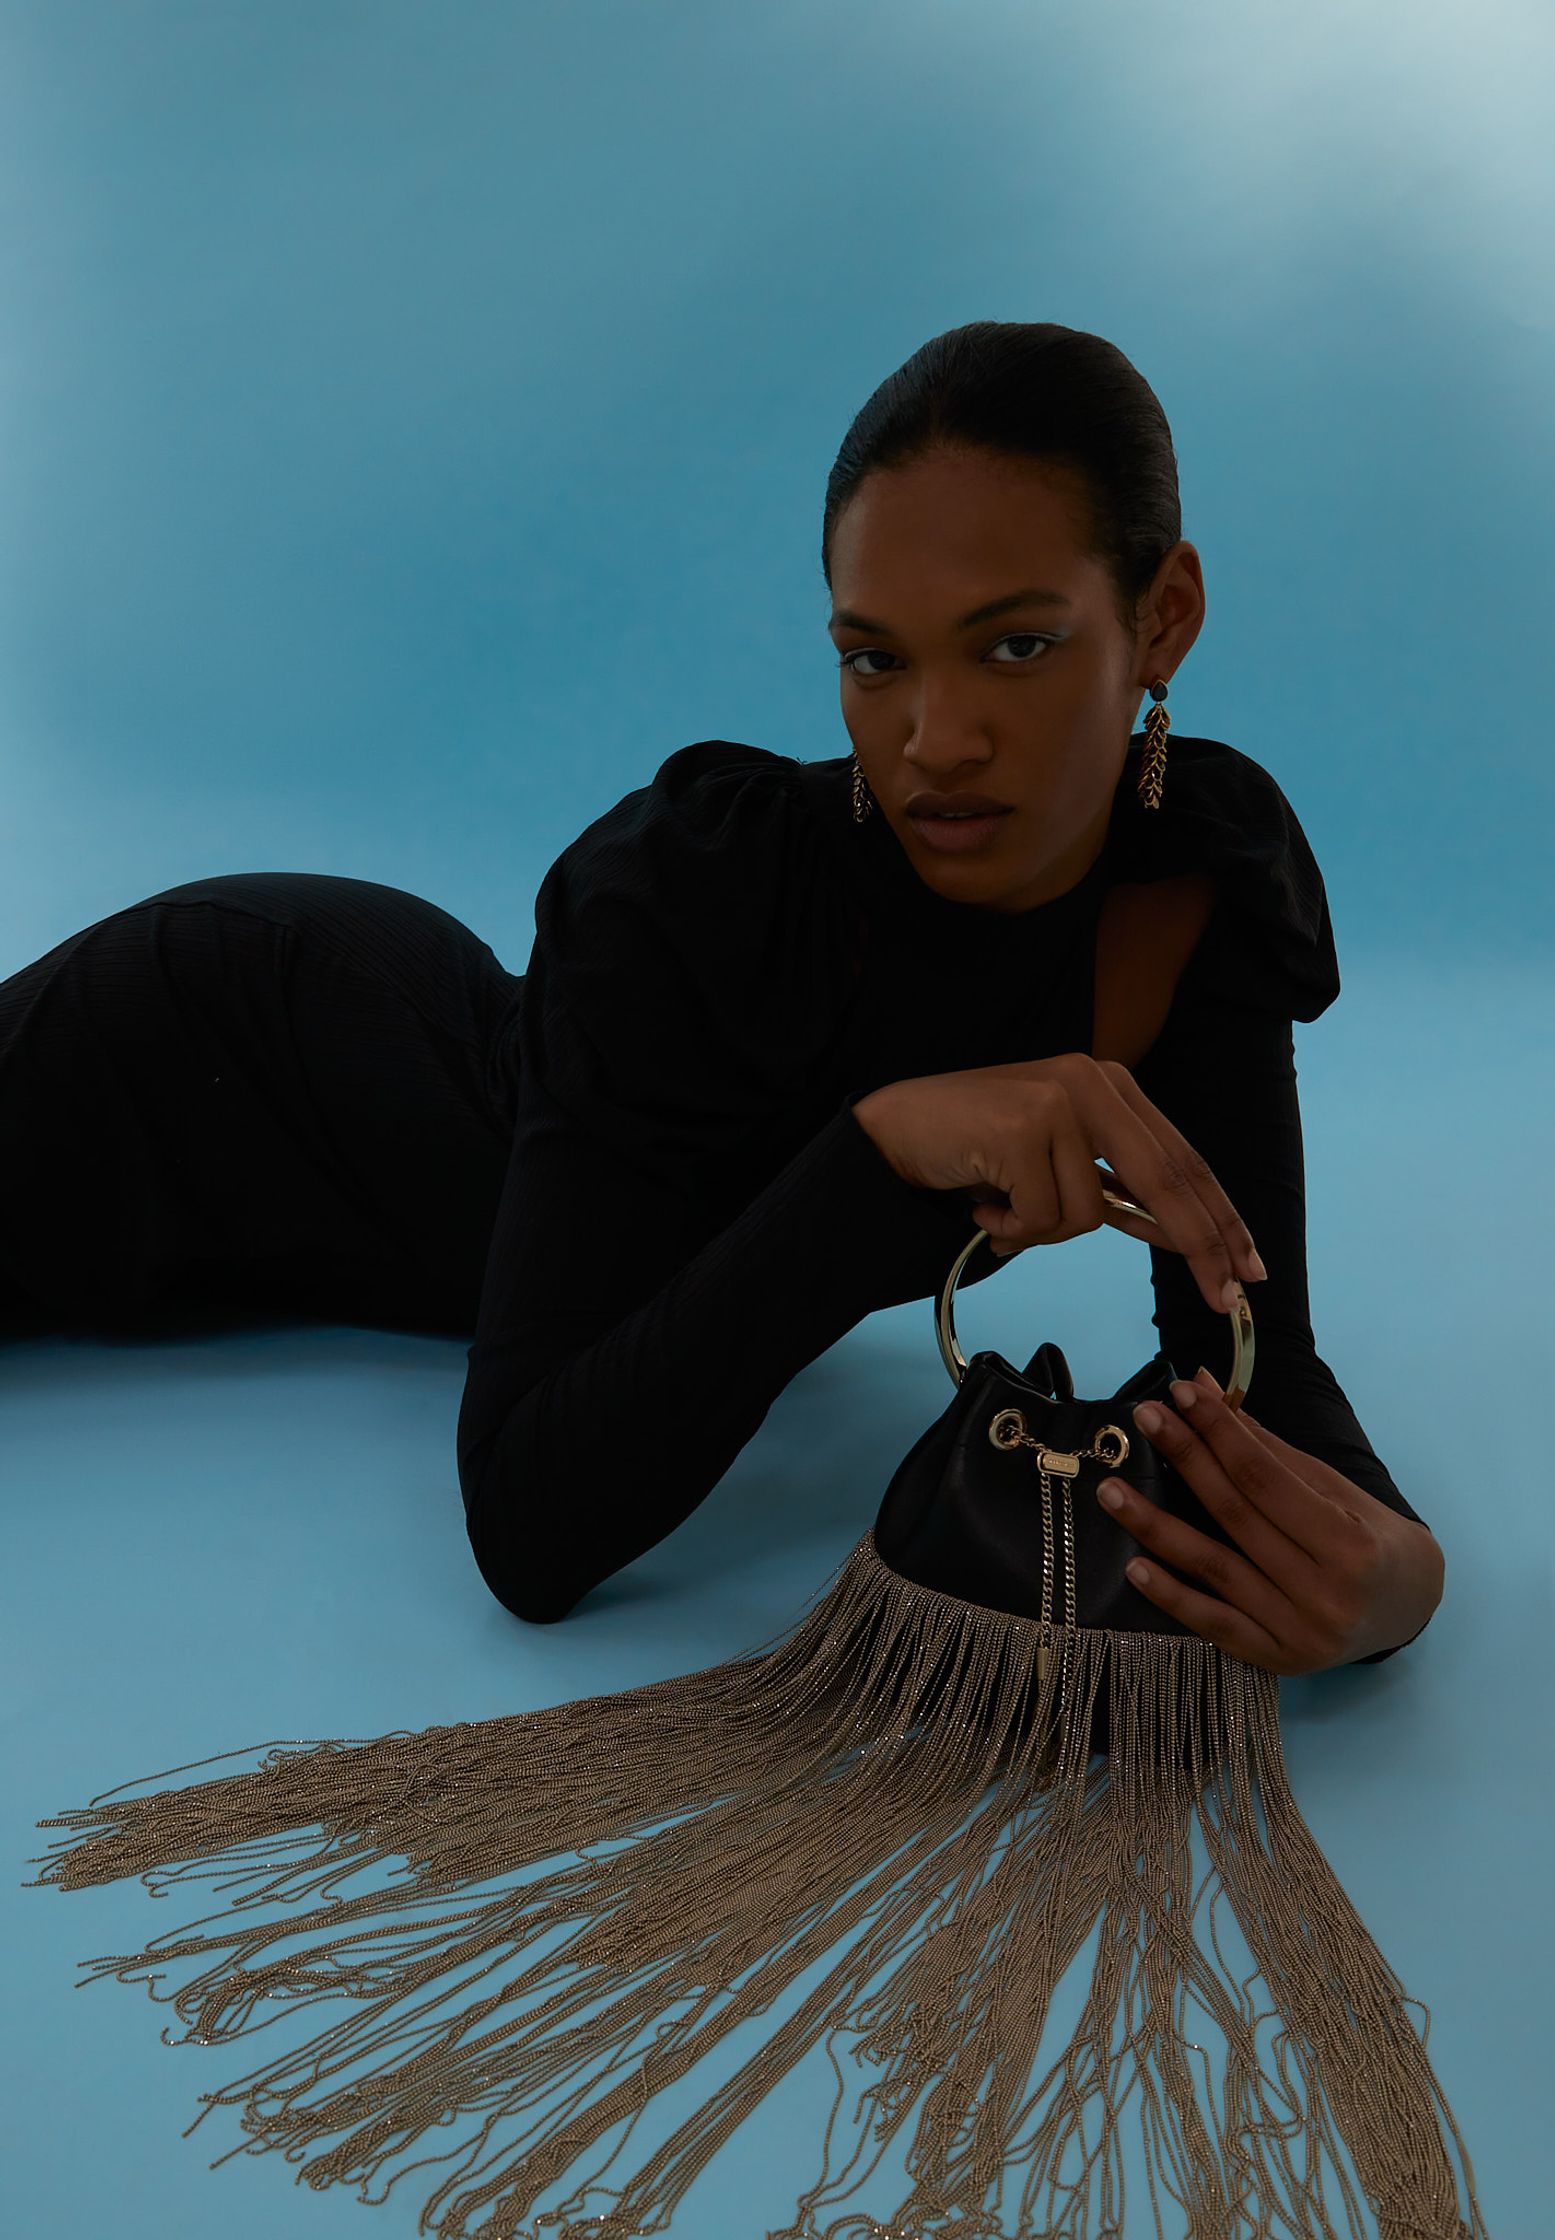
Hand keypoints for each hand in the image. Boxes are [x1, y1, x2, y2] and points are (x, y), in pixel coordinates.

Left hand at [1096, 1365, 1444, 1673]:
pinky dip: (1172, 1596)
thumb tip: (1204, 1385)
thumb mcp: (1330, 1486)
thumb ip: (1263, 1444)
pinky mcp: (1276, 1661)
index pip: (1264, 1478)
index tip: (1181, 1393)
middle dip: (1186, 1460)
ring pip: (1214, 1570)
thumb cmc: (1367, 1535)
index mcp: (1349, 1543)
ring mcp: (1298, 1633)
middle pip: (1235, 1516)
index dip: (1218, 1432)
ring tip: (1111, 1491)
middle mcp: (1325, 1594)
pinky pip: (1214, 1624)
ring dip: (1155, 1528)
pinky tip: (1135, 1567)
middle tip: (1145, 1419)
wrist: (1407, 1608)